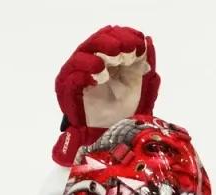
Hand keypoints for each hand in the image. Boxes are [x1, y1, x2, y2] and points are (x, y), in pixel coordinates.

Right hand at [51, 25, 159, 164]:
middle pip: (95, 42)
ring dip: (97, 54)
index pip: (111, 37)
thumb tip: (148, 41)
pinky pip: (72, 79)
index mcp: (107, 59)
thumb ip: (144, 65)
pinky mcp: (67, 92)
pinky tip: (97, 76)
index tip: (139, 41)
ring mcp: (76, 76)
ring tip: (111, 61)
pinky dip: (84, 74)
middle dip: (112, 42)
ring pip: (81, 56)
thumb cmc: (123, 113)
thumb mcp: (141, 87)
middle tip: (126, 48)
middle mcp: (89, 63)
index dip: (125, 35)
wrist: (111, 139)